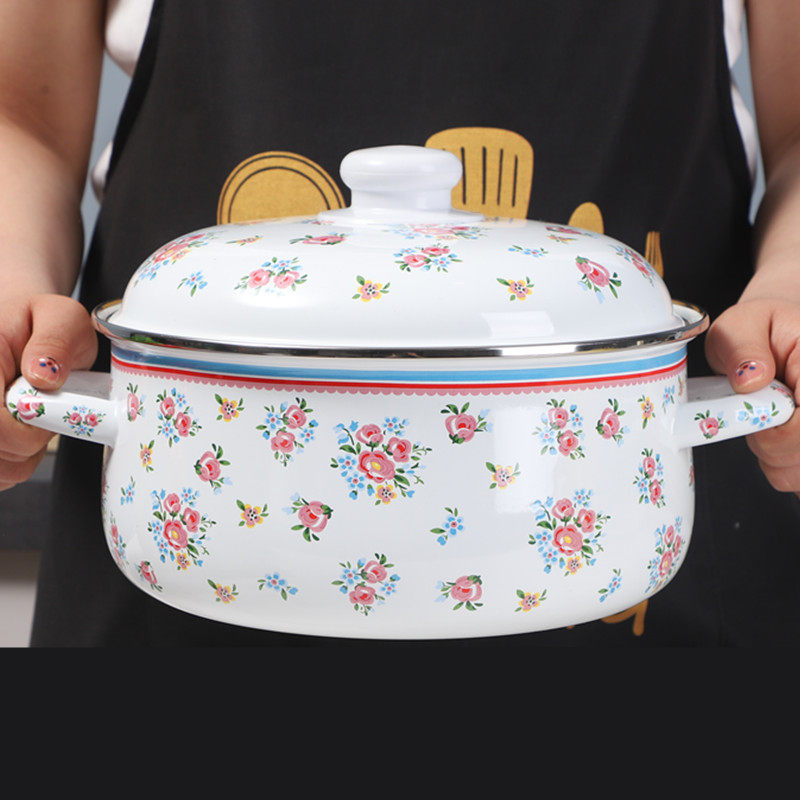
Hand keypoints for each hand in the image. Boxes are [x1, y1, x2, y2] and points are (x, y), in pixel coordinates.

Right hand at [0, 294, 96, 490]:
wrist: (23, 325)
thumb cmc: (40, 321)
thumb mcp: (62, 317)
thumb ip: (56, 341)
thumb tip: (45, 375)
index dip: (22, 432)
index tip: (46, 416)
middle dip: (25, 445)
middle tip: (43, 415)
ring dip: (21, 456)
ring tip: (31, 422)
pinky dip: (14, 464)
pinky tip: (20, 436)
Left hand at [705, 297, 799, 496]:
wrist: (773, 336)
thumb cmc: (761, 329)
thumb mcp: (740, 325)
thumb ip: (742, 348)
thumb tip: (750, 379)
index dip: (781, 431)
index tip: (757, 416)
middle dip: (772, 445)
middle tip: (756, 415)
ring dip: (776, 457)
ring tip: (767, 422)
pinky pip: (798, 478)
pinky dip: (782, 467)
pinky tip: (776, 439)